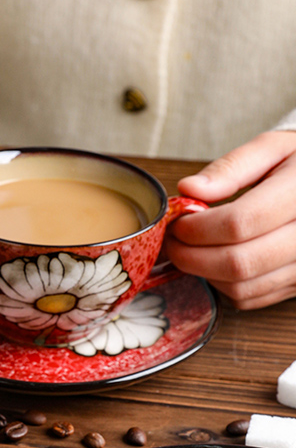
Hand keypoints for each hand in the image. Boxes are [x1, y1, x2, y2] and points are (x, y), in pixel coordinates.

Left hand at [168, 130, 295, 309]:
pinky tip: (216, 261)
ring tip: (191, 249)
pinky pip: (250, 298)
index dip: (197, 228)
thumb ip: (230, 168)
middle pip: (237, 262)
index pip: (239, 223)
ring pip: (240, 286)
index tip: (178, 222)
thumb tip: (189, 189)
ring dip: (203, 272)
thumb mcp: (273, 149)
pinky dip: (222, 284)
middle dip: (190, 255)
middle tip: (174, 240)